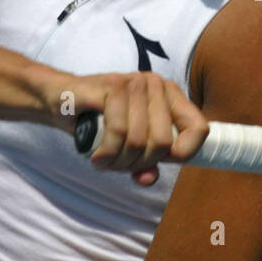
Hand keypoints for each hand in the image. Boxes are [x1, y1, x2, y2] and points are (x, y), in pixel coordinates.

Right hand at [39, 70, 209, 185]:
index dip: (185, 154)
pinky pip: (118, 131)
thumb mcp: (128, 147)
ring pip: (139, 140)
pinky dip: (106, 152)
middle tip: (117, 163)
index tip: (160, 163)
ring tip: (104, 160)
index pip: (200, 128)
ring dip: (117, 161)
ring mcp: (133, 82)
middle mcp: (155, 85)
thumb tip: (149, 179)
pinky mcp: (110, 85)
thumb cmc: (100, 123)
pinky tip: (97, 156)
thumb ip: (144, 164)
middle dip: (137, 163)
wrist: (61, 100)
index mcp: (169, 96)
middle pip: (163, 142)